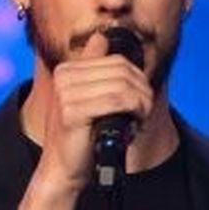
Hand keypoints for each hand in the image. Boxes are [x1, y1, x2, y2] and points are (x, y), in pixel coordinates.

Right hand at [18, 35, 153, 209]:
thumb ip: (92, 70)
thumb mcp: (86, 100)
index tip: (141, 99)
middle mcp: (64, 76)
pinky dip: (135, 110)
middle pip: (121, 69)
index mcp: (67, 70)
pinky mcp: (72, 111)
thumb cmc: (80, 140)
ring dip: (141, 101)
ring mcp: (66, 93)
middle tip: (145, 110)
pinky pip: (116, 100)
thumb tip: (102, 39)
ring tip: (141, 118)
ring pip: (122, 84)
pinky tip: (136, 123)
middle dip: (142, 89)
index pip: (114, 58)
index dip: (136, 76)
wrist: (63, 171)